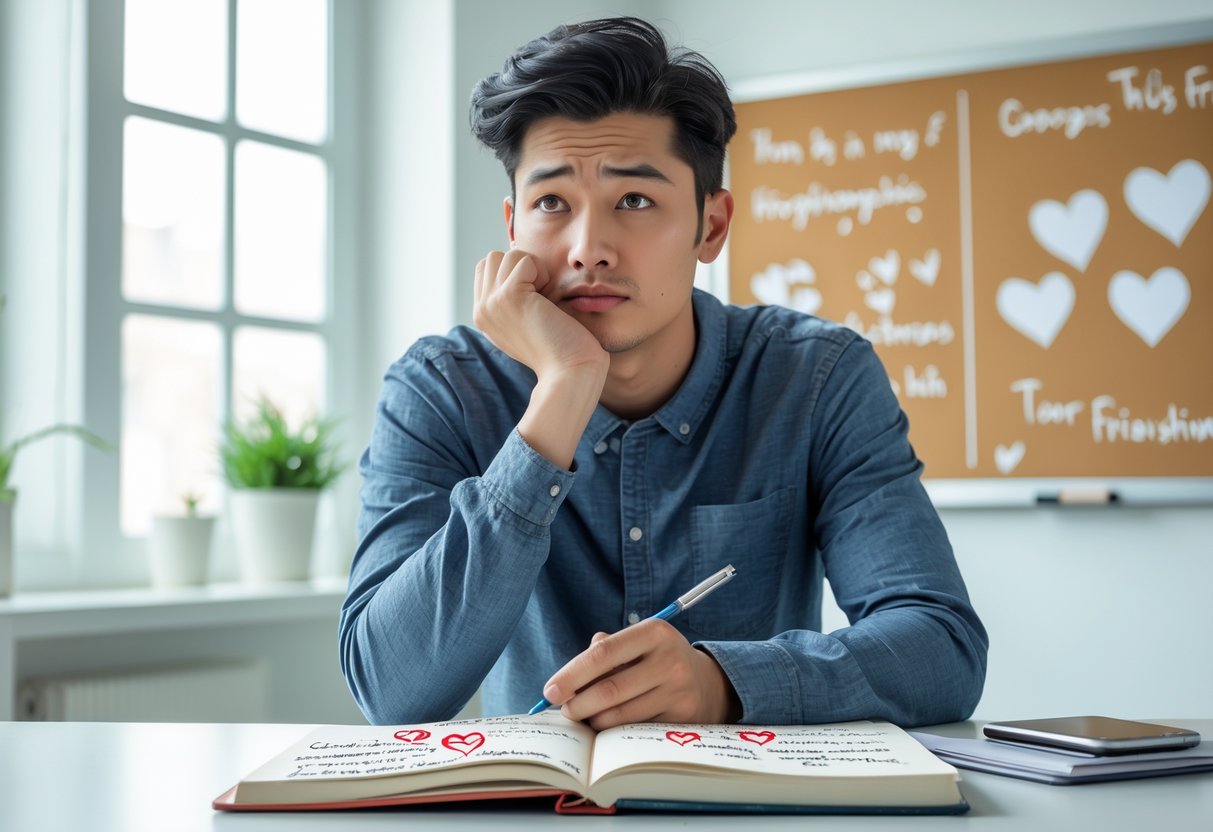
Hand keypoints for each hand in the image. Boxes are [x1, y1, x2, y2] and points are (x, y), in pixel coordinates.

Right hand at [473, 249, 607, 381]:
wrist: (570, 372)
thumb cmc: (560, 347)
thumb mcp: (526, 321)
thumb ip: (512, 300)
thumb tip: (516, 268)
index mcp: (483, 316)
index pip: (486, 269)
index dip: (514, 273)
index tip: (534, 297)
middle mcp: (481, 309)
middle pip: (493, 258)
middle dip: (521, 266)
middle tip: (540, 294)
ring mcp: (491, 303)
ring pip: (507, 255)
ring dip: (533, 268)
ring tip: (544, 296)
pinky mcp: (508, 296)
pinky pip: (524, 260)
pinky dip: (542, 273)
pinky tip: (549, 300)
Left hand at [542, 619, 740, 729]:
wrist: (708, 682)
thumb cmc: (658, 660)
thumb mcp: (638, 643)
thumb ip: (604, 651)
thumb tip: (566, 679)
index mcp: (654, 632)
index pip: (603, 653)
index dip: (572, 674)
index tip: (550, 690)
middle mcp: (669, 659)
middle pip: (609, 689)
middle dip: (579, 704)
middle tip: (565, 710)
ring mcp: (678, 690)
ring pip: (621, 715)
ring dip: (595, 721)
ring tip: (587, 717)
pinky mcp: (683, 717)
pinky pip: (636, 730)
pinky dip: (615, 731)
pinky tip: (610, 725)